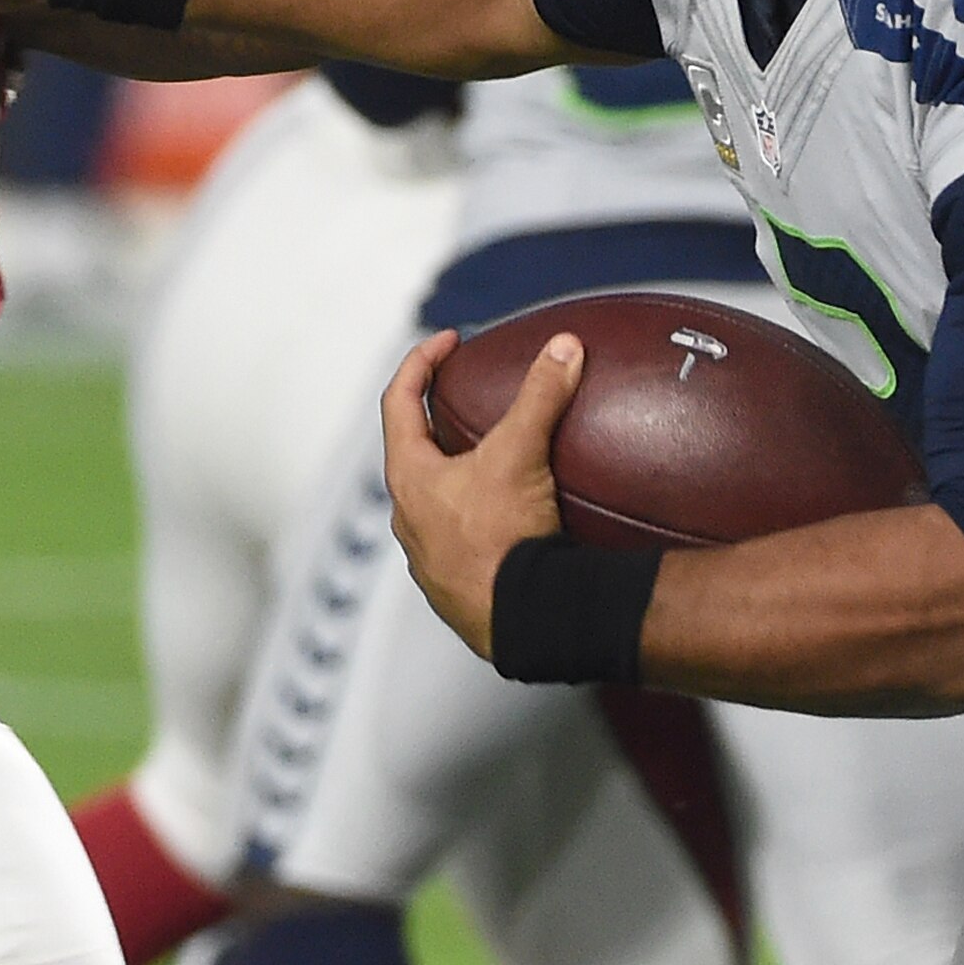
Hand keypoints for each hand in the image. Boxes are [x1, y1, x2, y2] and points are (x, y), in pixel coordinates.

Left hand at [377, 329, 583, 656]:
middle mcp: (407, 517)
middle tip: (467, 396)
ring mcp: (426, 556)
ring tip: (493, 458)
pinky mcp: (452, 586)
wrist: (518, 621)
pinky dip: (474, 516)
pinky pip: (456, 539)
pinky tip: (507, 518)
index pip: (399, 401)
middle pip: (412, 451)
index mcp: (409, 478)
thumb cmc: (503, 538)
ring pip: (433, 500)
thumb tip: (564, 347)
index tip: (449, 342)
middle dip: (438, 418)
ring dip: (456, 472)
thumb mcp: (521, 455)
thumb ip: (540, 396)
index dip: (421, 363)